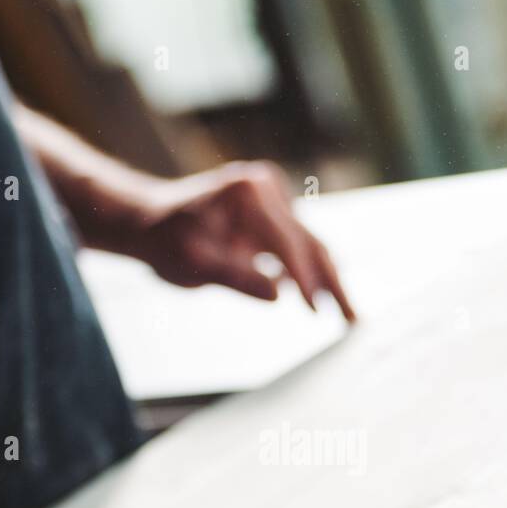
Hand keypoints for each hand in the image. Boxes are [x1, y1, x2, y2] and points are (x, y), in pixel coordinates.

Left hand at [121, 161, 355, 319]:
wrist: (152, 222)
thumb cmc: (167, 242)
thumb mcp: (193, 264)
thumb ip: (234, 276)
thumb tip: (277, 294)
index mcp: (248, 193)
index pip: (285, 241)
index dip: (304, 278)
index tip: (318, 310)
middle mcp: (267, 188)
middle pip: (308, 242)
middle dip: (331, 284)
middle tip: (354, 320)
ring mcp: (274, 197)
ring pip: (310, 246)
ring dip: (328, 282)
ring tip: (348, 317)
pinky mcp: (276, 212)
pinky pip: (299, 246)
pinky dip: (311, 274)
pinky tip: (322, 301)